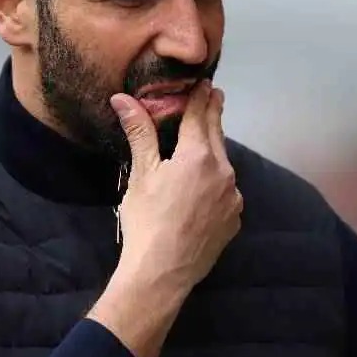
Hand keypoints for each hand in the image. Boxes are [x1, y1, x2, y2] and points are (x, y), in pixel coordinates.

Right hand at [112, 80, 242, 290]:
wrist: (162, 273)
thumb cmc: (146, 221)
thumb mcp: (141, 174)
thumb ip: (139, 133)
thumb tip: (122, 99)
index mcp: (198, 155)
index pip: (200, 116)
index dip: (200, 98)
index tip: (205, 83)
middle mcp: (223, 172)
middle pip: (217, 135)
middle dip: (213, 115)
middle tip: (215, 96)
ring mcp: (232, 197)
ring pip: (224, 165)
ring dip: (215, 151)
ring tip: (206, 143)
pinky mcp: (234, 219)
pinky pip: (227, 192)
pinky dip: (217, 183)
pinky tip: (205, 189)